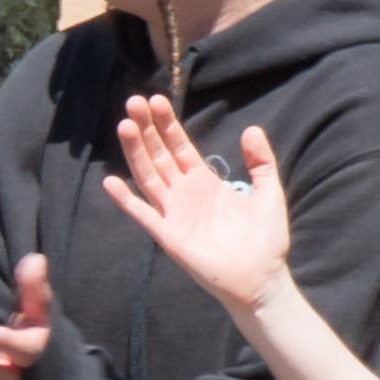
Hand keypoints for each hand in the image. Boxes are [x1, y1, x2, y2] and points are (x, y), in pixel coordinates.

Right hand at [97, 96, 296, 315]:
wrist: (262, 279)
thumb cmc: (266, 240)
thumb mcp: (269, 193)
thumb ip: (261, 162)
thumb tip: (252, 129)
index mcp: (204, 182)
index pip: (179, 146)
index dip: (167, 124)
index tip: (156, 100)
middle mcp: (184, 194)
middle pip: (159, 155)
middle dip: (146, 129)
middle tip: (134, 101)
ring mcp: (174, 214)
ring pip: (148, 176)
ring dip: (135, 152)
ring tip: (124, 125)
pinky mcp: (169, 236)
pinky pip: (143, 215)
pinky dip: (126, 200)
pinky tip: (110, 181)